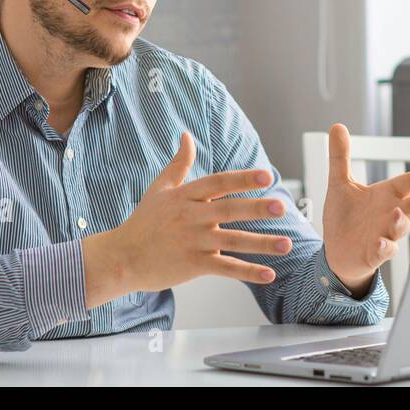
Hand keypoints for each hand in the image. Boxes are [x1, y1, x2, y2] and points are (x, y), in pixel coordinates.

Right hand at [96, 131, 292, 294]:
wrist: (122, 258)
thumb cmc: (143, 222)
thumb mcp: (159, 189)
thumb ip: (178, 163)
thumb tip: (187, 135)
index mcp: (185, 196)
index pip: (218, 183)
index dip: (242, 179)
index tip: (266, 176)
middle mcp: (190, 217)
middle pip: (228, 210)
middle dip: (256, 208)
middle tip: (282, 205)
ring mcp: (192, 242)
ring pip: (232, 242)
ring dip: (262, 243)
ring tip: (287, 243)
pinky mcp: (193, 265)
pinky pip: (225, 268)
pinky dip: (248, 272)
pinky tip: (269, 273)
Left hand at [321, 123, 409, 294]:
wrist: (336, 250)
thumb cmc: (345, 216)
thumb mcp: (340, 183)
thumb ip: (340, 157)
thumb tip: (337, 126)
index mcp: (386, 195)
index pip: (408, 182)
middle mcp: (390, 214)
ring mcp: (385, 234)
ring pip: (401, 228)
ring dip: (400, 221)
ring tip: (396, 213)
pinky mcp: (374, 253)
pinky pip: (384, 251)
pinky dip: (384, 247)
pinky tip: (380, 243)